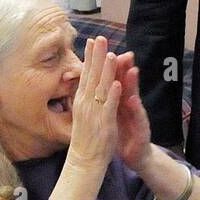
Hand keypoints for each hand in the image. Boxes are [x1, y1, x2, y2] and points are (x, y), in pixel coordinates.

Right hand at [66, 38, 119, 174]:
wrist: (84, 161)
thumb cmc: (85, 138)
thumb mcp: (82, 114)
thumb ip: (84, 99)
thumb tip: (83, 85)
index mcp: (82, 101)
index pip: (85, 75)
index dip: (89, 57)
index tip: (91, 40)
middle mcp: (86, 104)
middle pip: (91, 76)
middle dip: (96, 57)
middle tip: (100, 38)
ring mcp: (94, 113)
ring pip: (101, 88)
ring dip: (106, 71)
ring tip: (111, 55)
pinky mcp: (104, 123)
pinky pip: (109, 107)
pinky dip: (113, 95)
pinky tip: (117, 83)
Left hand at [112, 50, 152, 170]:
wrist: (135, 156)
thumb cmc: (122, 134)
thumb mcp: (113, 113)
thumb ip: (109, 97)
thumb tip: (100, 81)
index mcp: (119, 100)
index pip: (114, 79)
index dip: (110, 65)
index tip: (104, 50)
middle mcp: (130, 105)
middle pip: (127, 83)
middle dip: (125, 68)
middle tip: (125, 53)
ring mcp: (137, 116)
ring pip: (135, 97)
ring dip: (133, 84)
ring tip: (132, 69)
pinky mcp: (142, 129)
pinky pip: (138, 117)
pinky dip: (135, 108)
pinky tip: (132, 99)